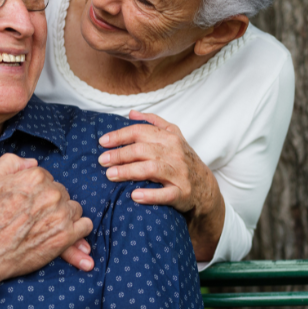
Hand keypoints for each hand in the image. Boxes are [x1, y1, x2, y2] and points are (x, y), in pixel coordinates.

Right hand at [0, 154, 93, 281]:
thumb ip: (11, 163)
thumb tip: (32, 163)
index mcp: (35, 177)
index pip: (47, 178)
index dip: (36, 190)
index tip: (28, 202)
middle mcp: (51, 194)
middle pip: (61, 192)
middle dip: (50, 202)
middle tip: (34, 216)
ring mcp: (60, 215)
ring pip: (73, 208)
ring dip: (64, 214)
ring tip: (46, 225)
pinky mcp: (65, 237)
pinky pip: (84, 226)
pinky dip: (77, 229)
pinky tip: (63, 233)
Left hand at [98, 111, 218, 216]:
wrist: (205, 187)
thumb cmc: (183, 159)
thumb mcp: (173, 135)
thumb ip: (153, 122)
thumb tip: (131, 113)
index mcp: (169, 137)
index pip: (140, 131)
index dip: (119, 136)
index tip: (103, 142)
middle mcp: (174, 153)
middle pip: (142, 150)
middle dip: (119, 154)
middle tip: (102, 161)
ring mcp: (179, 173)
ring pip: (151, 169)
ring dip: (129, 171)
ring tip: (110, 174)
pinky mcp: (182, 193)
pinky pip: (165, 194)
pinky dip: (150, 195)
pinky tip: (134, 196)